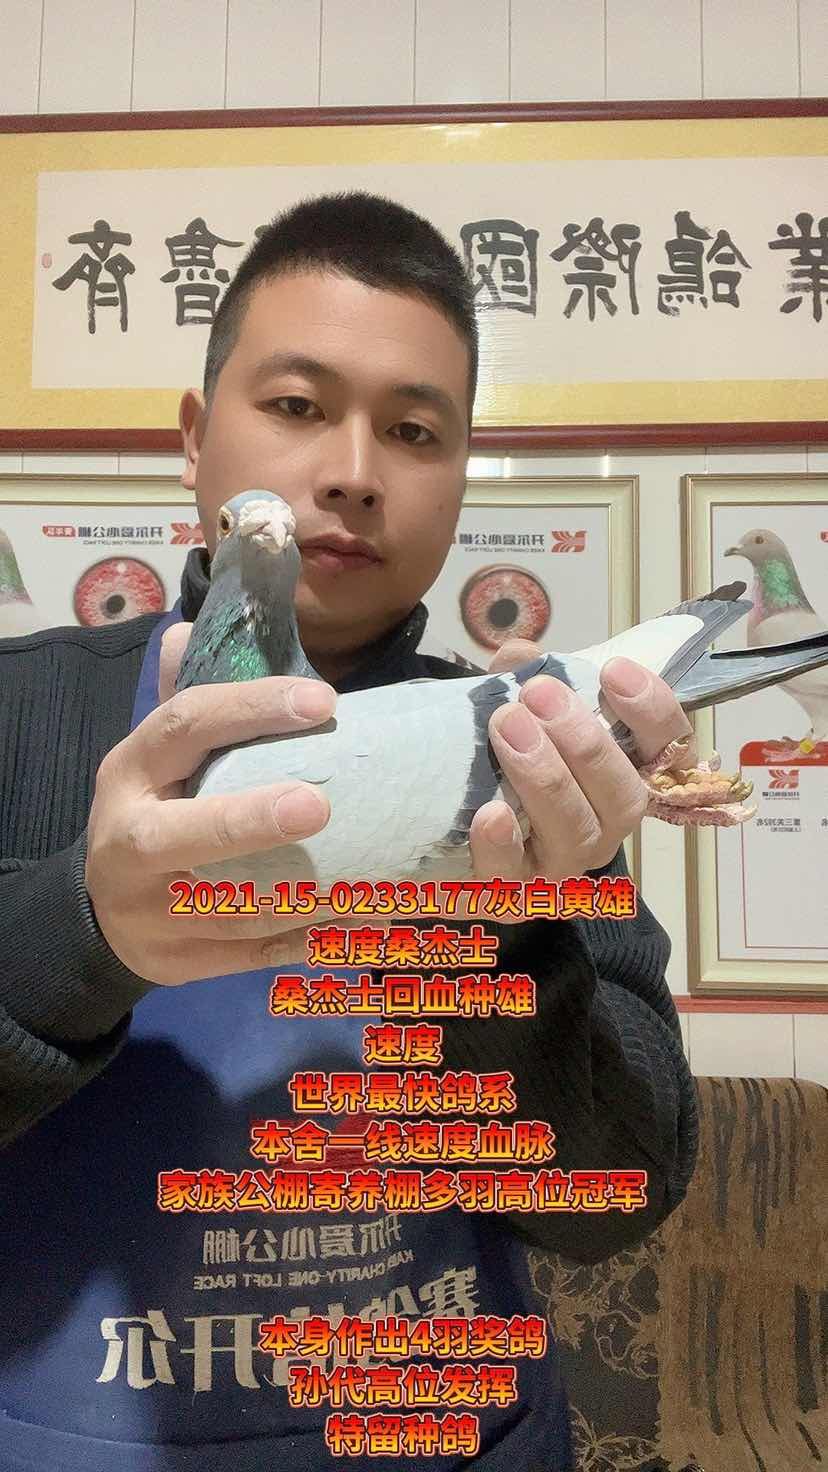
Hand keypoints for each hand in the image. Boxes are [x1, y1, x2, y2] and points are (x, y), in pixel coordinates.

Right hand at [84, 621, 338, 984]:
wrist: (106, 913)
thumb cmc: (156, 808)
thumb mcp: (158, 754)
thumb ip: (187, 699)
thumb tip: (188, 631)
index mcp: (130, 772)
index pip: (183, 727)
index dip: (250, 710)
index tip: (324, 702)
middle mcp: (128, 843)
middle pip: (178, 835)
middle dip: (248, 821)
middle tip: (319, 804)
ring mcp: (152, 911)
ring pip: (227, 908)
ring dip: (299, 894)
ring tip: (372, 875)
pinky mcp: (181, 963)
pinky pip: (254, 955)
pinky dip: (313, 941)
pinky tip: (369, 921)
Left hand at [465, 639, 695, 914]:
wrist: (443, 824)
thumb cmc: (500, 758)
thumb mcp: (515, 710)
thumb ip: (521, 679)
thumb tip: (521, 654)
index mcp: (624, 775)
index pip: (669, 749)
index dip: (652, 710)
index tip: (615, 670)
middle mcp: (606, 825)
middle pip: (625, 797)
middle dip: (587, 743)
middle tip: (540, 694)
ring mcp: (562, 864)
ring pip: (575, 832)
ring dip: (545, 776)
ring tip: (507, 725)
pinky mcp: (511, 893)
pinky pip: (513, 878)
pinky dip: (503, 845)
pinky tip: (489, 812)